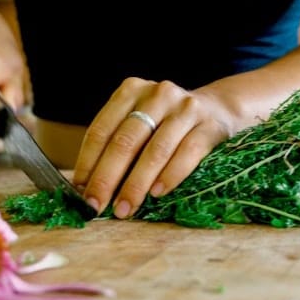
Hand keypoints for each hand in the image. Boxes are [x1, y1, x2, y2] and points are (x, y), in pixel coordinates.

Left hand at [72, 77, 240, 218]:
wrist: (219, 109)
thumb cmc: (167, 125)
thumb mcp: (140, 123)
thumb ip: (116, 145)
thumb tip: (87, 186)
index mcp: (131, 91)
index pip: (101, 130)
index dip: (88, 163)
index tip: (80, 192)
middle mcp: (158, 95)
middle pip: (125, 141)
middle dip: (107, 178)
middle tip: (96, 205)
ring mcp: (186, 108)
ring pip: (155, 151)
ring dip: (136, 184)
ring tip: (125, 208)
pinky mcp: (210, 126)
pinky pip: (187, 153)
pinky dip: (170, 175)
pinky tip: (157, 194)